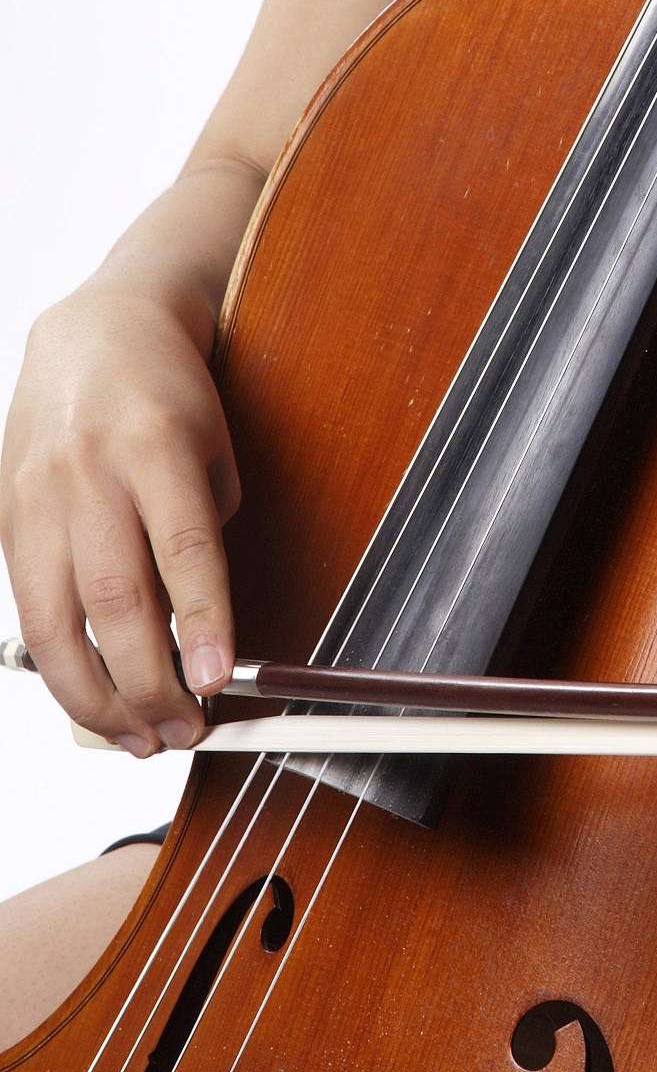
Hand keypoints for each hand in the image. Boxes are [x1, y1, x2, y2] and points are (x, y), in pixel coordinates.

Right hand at [0, 282, 239, 755]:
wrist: (94, 332)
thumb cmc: (167, 393)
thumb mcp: (212, 444)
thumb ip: (204, 529)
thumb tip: (197, 633)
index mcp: (156, 445)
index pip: (183, 548)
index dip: (203, 621)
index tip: (221, 680)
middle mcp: (89, 474)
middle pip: (115, 600)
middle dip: (151, 683)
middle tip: (188, 731)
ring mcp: (38, 500)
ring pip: (58, 623)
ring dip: (99, 698)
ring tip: (141, 739)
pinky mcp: (6, 522)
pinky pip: (29, 613)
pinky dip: (62, 669)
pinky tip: (93, 701)